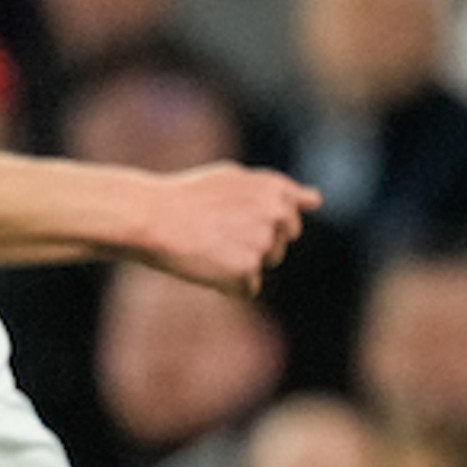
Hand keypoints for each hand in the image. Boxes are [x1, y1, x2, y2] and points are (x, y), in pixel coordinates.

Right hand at [143, 163, 317, 296]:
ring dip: (242, 264)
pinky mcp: (247, 271)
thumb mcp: (236, 179)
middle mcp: (276, 215)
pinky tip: (205, 266)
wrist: (152, 217)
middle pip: (281, 245)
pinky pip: (248, 288)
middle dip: (257, 245)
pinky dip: (228, 284)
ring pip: (264, 265)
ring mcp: (263, 243)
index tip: (235, 219)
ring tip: (209, 247)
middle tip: (218, 234)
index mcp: (275, 190)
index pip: (290, 220)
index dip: (260, 222)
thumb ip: (278, 190)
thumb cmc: (189, 197)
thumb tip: (315, 199)